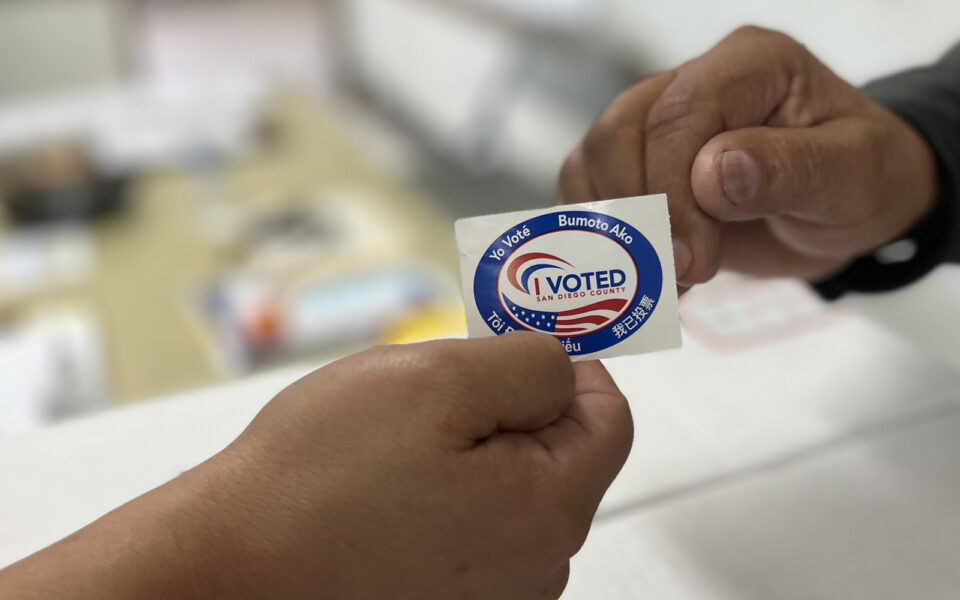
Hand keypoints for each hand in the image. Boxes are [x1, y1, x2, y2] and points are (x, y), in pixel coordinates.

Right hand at [1, 333, 631, 599]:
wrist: (229, 563)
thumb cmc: (315, 479)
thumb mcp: (436, 377)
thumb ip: (527, 363)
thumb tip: (567, 367)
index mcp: (548, 512)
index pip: (611, 420)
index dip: (574, 366)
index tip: (533, 340)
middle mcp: (533, 570)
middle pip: (559, 456)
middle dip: (511, 408)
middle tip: (442, 388)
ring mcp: (492, 595)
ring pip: (513, 490)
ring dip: (474, 451)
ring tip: (399, 445)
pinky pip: (475, 526)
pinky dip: (449, 493)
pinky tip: (390, 486)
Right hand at [559, 26, 938, 286]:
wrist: (847, 207)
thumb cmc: (861, 180)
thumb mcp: (853, 175)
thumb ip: (790, 169)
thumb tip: (713, 173)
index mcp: (750, 66)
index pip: (678, 114)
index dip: (671, 190)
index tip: (694, 259)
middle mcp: (692, 83)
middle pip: (618, 132)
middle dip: (638, 212)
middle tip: (678, 272)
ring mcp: (657, 123)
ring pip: (591, 160)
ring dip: (613, 230)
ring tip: (664, 278)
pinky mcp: (639, 166)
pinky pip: (591, 194)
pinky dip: (605, 241)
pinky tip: (647, 275)